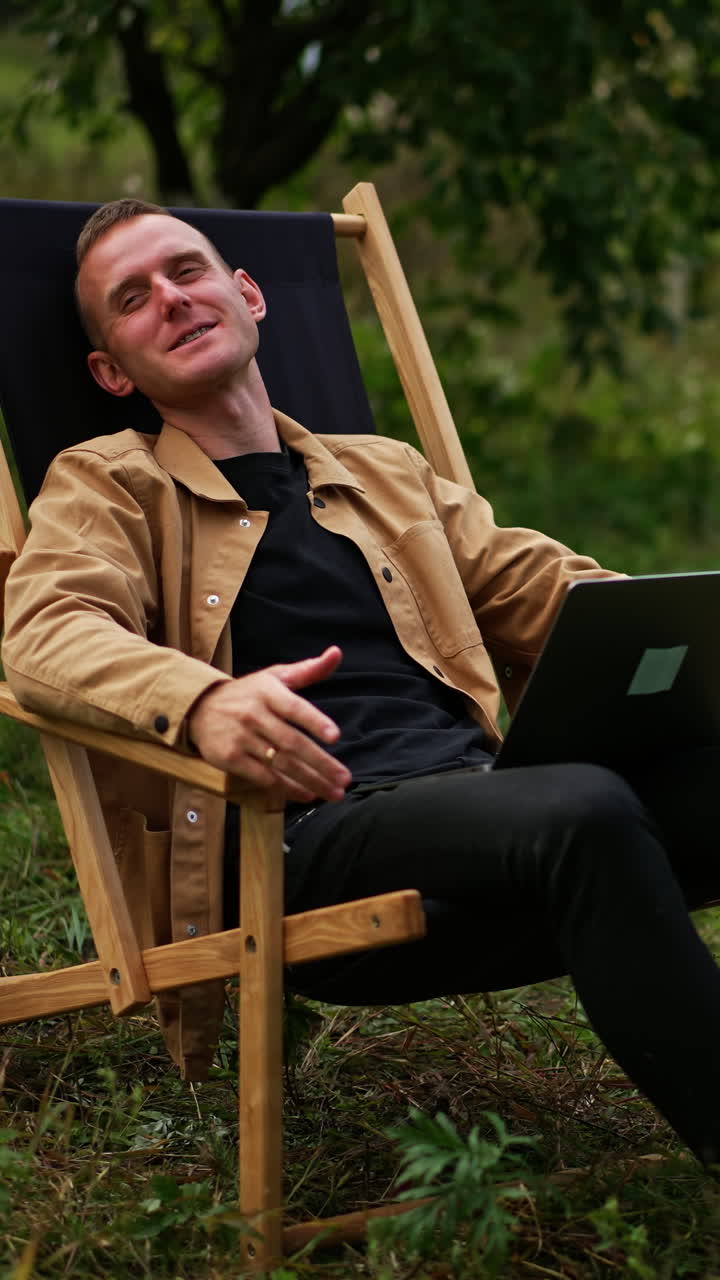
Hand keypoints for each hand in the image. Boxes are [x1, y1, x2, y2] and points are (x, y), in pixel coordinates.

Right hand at [187, 645, 350, 802]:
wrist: (199, 707)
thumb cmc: (247, 692)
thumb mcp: (275, 676)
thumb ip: (308, 670)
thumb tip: (336, 653)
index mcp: (268, 692)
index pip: (294, 708)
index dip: (314, 722)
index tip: (335, 736)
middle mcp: (254, 714)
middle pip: (292, 743)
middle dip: (321, 763)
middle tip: (345, 778)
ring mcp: (240, 738)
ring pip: (280, 763)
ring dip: (310, 780)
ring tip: (333, 792)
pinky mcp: (229, 758)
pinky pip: (263, 776)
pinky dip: (287, 788)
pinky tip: (307, 793)